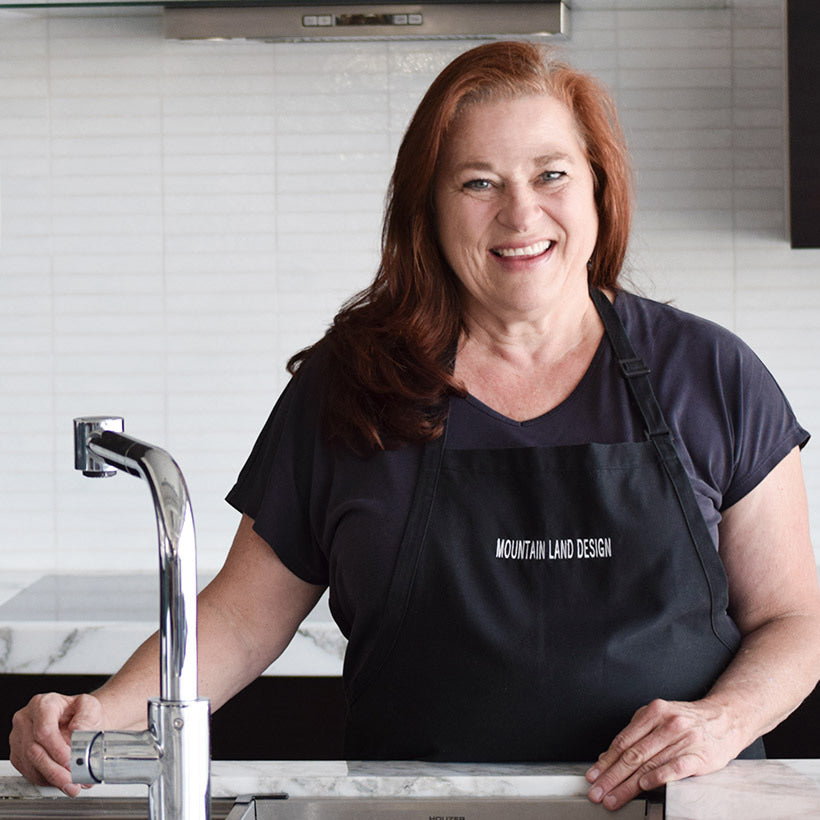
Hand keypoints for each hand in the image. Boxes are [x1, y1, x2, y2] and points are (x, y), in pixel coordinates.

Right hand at [9, 692, 104, 796]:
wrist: (79, 722)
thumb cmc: (82, 714)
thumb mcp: (90, 707)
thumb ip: (86, 717)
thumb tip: (78, 732)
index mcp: (43, 704)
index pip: (44, 730)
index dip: (57, 749)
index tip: (72, 761)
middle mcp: (26, 720)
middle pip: (35, 751)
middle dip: (56, 770)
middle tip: (73, 781)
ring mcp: (19, 738)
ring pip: (30, 765)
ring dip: (52, 779)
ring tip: (72, 784)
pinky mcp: (18, 755)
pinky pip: (29, 772)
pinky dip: (46, 780)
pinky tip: (62, 781)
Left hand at [585, 698, 739, 810]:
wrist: (725, 719)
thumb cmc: (688, 721)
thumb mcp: (659, 718)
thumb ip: (636, 735)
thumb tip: (609, 757)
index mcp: (653, 712)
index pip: (623, 741)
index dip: (606, 761)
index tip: (593, 776)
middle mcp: (666, 724)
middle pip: (632, 755)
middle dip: (611, 776)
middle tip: (597, 792)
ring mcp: (683, 739)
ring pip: (649, 764)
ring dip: (627, 784)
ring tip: (614, 797)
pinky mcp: (699, 755)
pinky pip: (674, 768)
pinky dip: (657, 777)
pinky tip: (644, 786)